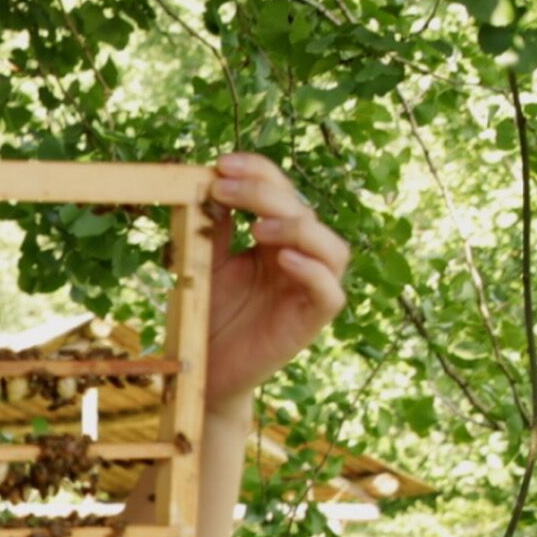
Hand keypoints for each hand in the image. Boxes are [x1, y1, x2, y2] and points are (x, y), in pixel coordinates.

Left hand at [200, 152, 349, 409]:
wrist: (204, 371)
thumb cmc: (206, 315)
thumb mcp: (205, 262)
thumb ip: (212, 227)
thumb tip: (204, 180)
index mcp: (275, 239)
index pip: (280, 191)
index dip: (257, 172)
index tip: (220, 165)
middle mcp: (299, 258)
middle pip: (302, 212)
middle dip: (264, 192)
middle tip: (223, 187)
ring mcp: (309, 289)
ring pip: (331, 248)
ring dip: (298, 228)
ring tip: (258, 227)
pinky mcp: (311, 321)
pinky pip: (329, 292)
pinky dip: (312, 271)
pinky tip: (284, 259)